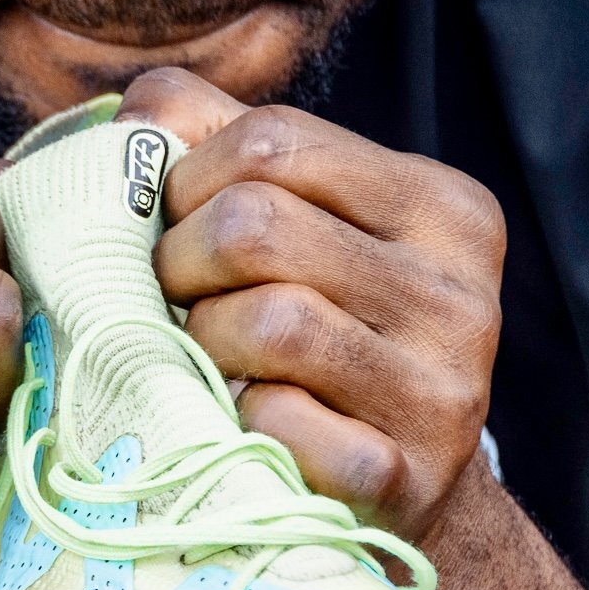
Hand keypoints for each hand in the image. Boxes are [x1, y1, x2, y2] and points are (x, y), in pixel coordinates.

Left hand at [117, 68, 504, 543]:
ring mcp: (441, 387)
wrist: (384, 471)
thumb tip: (134, 115)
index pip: (270, 138)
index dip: (187, 179)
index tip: (175, 222)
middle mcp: (454, 288)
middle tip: (175, 292)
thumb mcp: (289, 208)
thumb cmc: (315, 317)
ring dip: (201, 340)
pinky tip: (252, 417)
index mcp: (432, 201)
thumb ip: (213, 136)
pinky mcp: (405, 474)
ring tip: (209, 352)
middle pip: (254, 225)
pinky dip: (238, 417)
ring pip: (265, 321)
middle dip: (179, 260)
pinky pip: (278, 420)